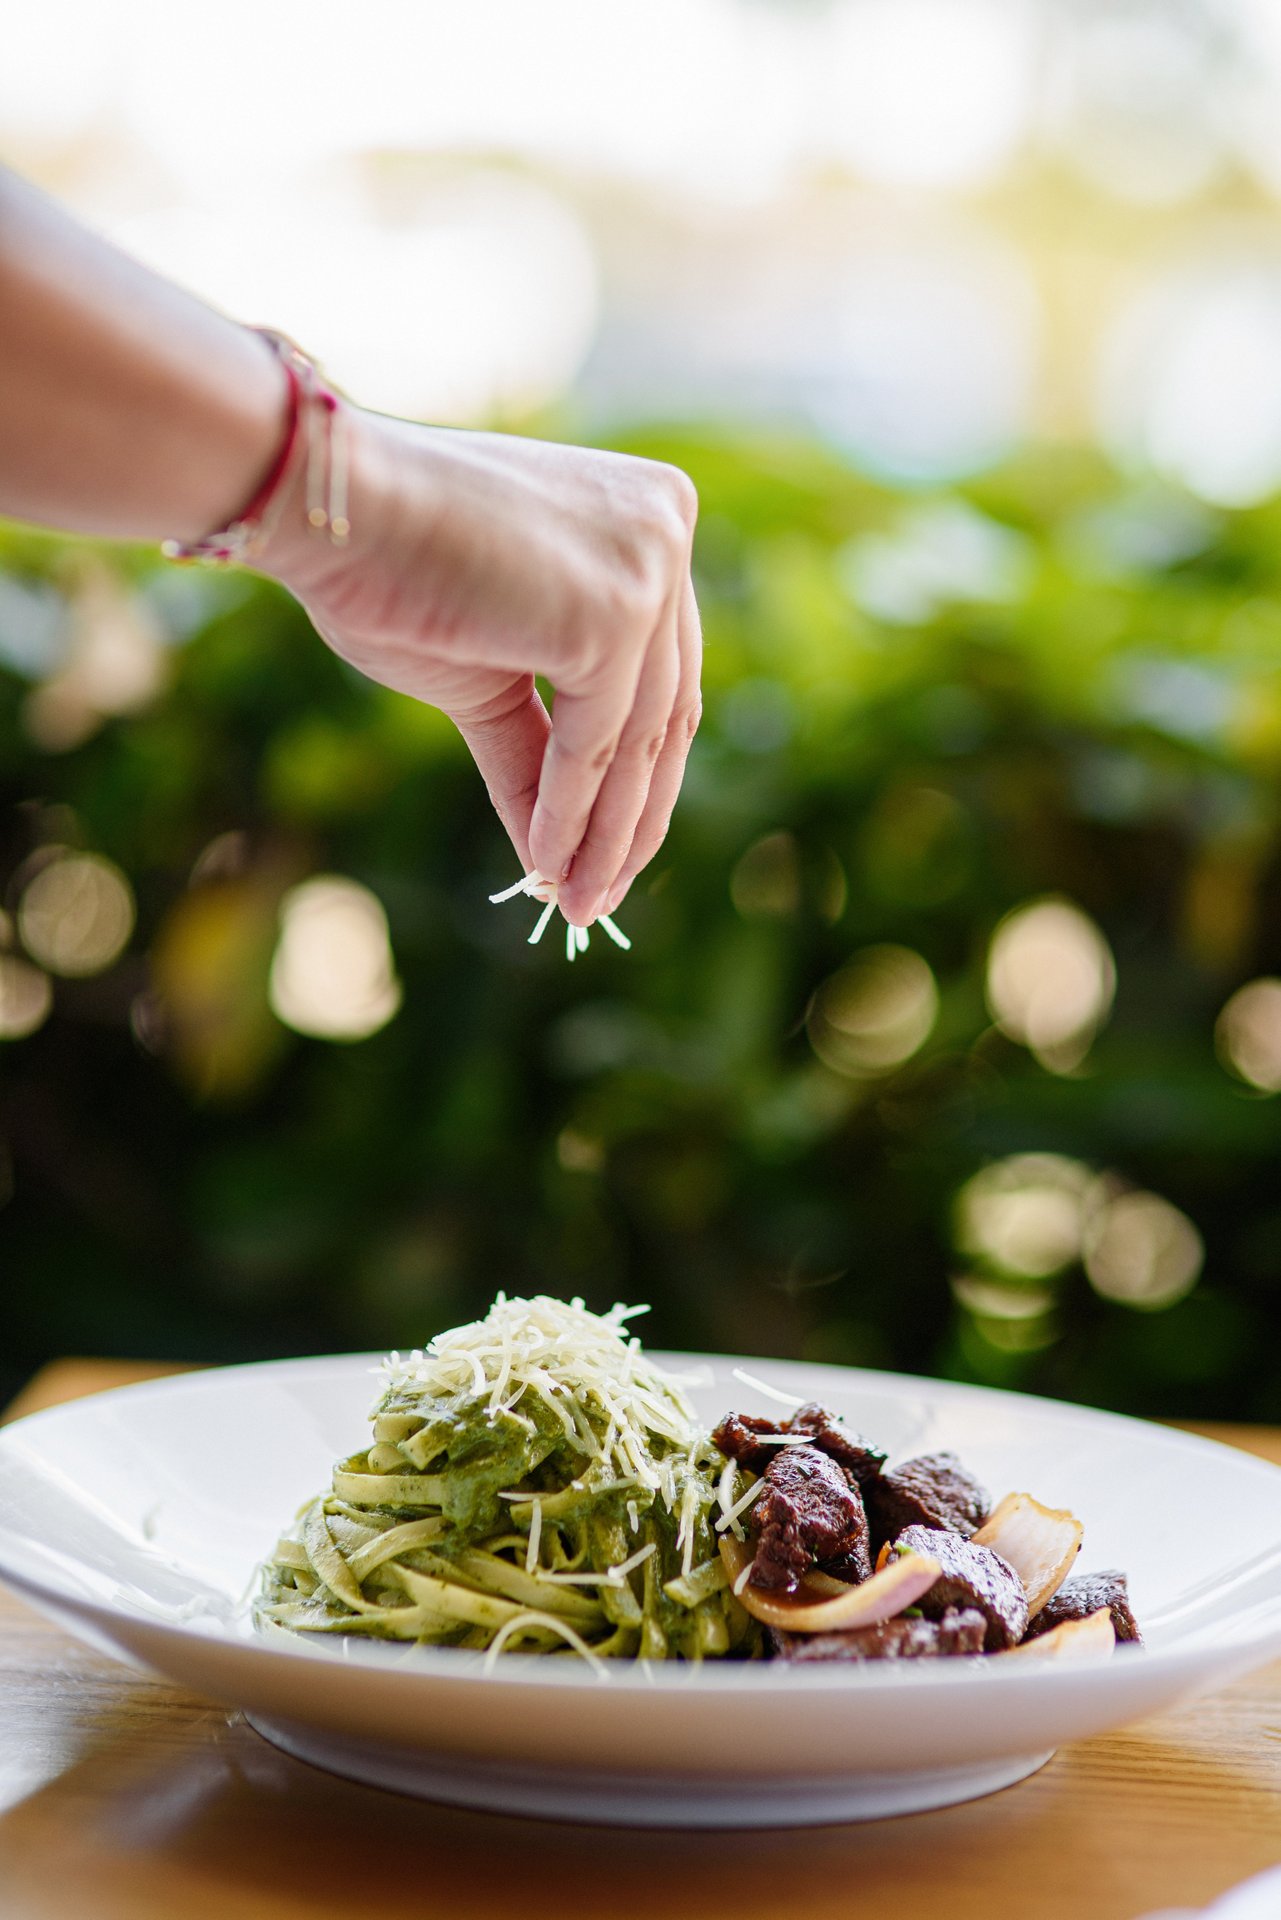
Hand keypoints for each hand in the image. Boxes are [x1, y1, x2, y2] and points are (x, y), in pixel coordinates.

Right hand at [263, 414, 701, 927]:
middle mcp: (666, 527)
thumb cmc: (384, 569)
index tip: (609, 848)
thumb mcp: (487, 671)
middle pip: (667, 710)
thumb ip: (539, 748)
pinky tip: (548, 866)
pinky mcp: (618, 613)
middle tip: (601, 895)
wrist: (326, 508)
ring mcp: (650, 567)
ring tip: (578, 903)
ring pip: (638, 738)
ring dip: (606, 836)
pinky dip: (573, 814)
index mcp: (649, 516)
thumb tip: (557, 854)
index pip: (663, 672)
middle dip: (631, 818)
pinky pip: (599, 744)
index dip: (636, 772)